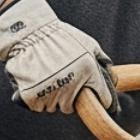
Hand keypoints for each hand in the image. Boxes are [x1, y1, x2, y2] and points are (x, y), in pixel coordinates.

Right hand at [0, 0, 115, 113]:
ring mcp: (52, 92)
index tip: (95, 99)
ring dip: (51, 97)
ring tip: (46, 77)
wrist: (28, 32)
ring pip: (55, 107)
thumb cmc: (58, 36)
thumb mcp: (87, 42)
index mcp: (89, 71)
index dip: (100, 99)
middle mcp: (72, 85)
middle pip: (73, 107)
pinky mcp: (33, 98)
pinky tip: (35, 81)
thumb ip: (101, 58)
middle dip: (68, 96)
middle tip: (60, 80)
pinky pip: (38, 107)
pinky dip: (36, 98)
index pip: (103, 98)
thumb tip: (111, 71)